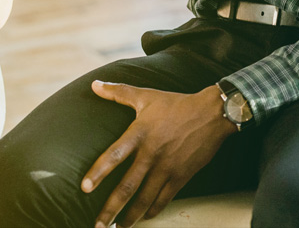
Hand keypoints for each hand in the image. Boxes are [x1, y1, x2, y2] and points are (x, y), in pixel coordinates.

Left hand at [81, 81, 234, 227]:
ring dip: (131, 216)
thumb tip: (94, 85)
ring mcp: (167, 166)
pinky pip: (165, 197)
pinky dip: (153, 210)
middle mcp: (152, 153)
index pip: (114, 155)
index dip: (98, 171)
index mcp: (140, 133)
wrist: (213, 113)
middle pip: (127, 186)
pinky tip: (145, 217)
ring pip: (145, 198)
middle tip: (98, 226)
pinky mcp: (182, 174)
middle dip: (111, 209)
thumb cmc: (177, 104)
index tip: (84, 188)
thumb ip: (119, 92)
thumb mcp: (147, 96)